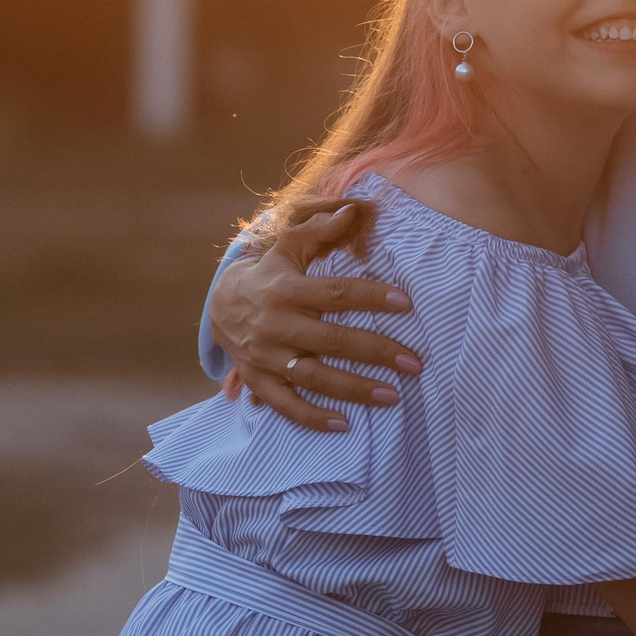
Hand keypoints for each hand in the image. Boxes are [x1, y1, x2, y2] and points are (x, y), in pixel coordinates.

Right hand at [211, 199, 419, 431]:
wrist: (219, 306)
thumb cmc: (269, 274)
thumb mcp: (288, 248)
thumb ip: (319, 231)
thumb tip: (354, 209)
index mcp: (287, 291)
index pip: (336, 294)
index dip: (371, 298)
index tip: (408, 304)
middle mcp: (277, 326)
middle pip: (332, 341)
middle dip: (375, 352)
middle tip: (415, 363)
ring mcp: (267, 358)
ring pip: (313, 378)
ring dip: (354, 390)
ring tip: (393, 397)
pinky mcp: (260, 381)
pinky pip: (286, 405)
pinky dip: (312, 418)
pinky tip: (344, 425)